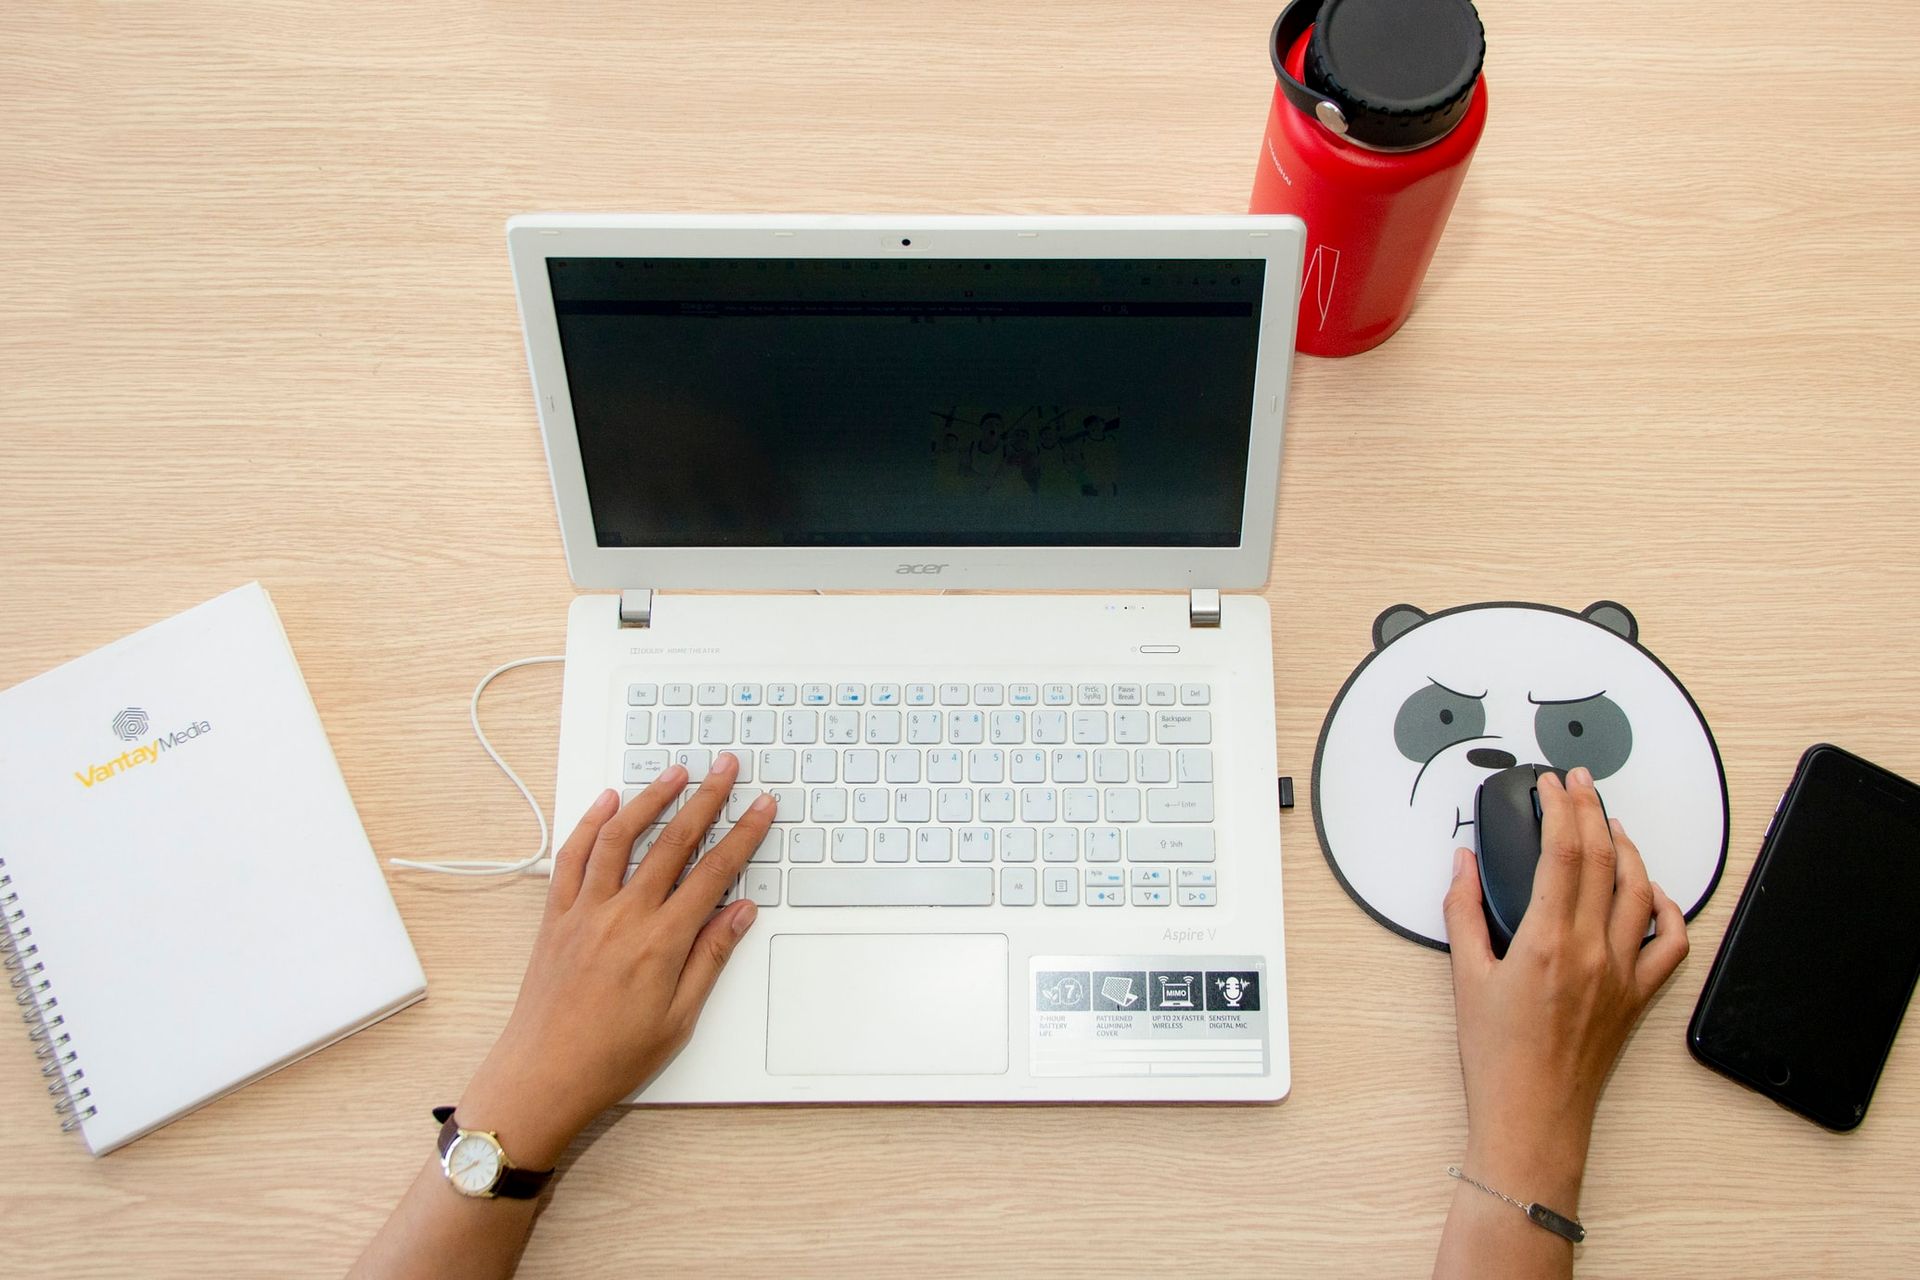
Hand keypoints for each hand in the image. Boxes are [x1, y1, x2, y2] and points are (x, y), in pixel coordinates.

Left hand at [456, 755, 767, 1167]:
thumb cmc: (610, 1057)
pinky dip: (589, 824)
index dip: (743, 834)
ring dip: (651, 799)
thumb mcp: (679, 1018)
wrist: (542, 1076)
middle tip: (725, 768)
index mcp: (661, 942)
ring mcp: (585, 911)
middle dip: (706, 799)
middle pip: (673, 841)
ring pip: (621, 837)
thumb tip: (741, 912)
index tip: (761, 807)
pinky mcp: (556, 916)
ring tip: (675, 773)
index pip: (714, 872)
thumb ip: (710, 957)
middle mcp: (623, 916)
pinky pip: (572, 858)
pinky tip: (607, 802)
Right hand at [1442, 767, 1689, 1210]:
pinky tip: (1653, 893)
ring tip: (1613, 826)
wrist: (1533, 1118)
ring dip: (1630, 849)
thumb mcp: (1465, 976)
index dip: (1561, 807)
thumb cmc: (1497, 1059)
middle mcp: (1592, 952)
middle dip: (1593, 809)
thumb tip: (1465, 864)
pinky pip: (1672, 943)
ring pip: (1642, 890)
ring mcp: (1623, 973)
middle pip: (1604, 858)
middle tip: (1580, 785)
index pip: (1564, 851)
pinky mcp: (1638, 997)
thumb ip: (1463, 910)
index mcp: (1547, 942)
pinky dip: (1669, 909)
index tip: (1553, 785)